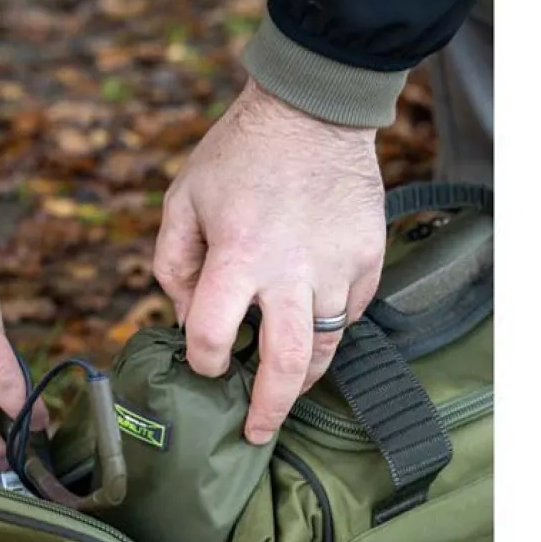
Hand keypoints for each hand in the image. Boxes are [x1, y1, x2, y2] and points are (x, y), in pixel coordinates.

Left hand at [153, 78, 385, 443]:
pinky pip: (351, 315)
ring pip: (325, 348)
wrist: (314, 109)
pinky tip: (310, 326)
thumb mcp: (183, 199)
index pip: (211, 336)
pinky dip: (329, 330)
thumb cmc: (239, 156)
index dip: (201, 361)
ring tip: (286, 393)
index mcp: (238, 255)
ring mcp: (338, 267)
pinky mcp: (368, 260)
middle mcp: (292, 270)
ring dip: (302, 380)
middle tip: (256, 433)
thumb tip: (183, 315)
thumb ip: (172, 264)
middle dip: (268, 411)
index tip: (205, 363)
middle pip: (286, 366)